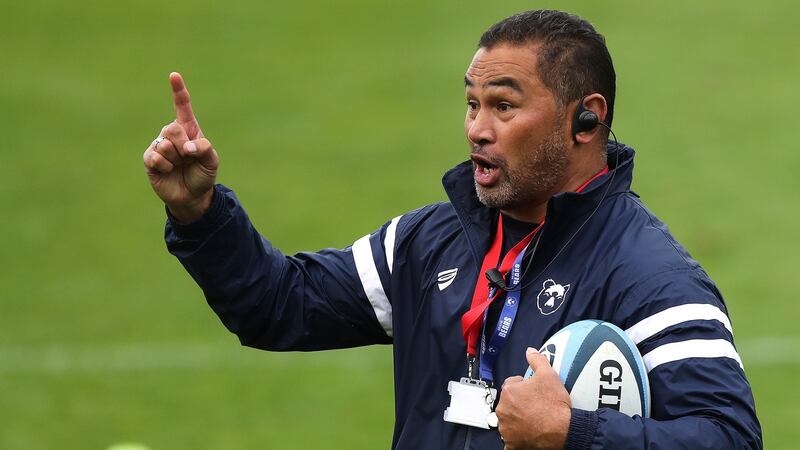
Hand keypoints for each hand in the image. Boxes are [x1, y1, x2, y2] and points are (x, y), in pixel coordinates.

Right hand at [143, 72, 218, 222]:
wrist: (192, 196)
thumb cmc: (203, 174)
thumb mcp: (211, 161)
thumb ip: (204, 148)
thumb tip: (187, 148)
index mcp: (189, 129)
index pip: (182, 107)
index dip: (178, 91)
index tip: (174, 75)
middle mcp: (172, 134)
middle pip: (173, 129)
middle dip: (183, 146)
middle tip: (188, 158)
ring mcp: (159, 145)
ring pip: (164, 144)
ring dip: (175, 158)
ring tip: (178, 165)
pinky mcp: (149, 159)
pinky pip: (155, 157)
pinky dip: (165, 166)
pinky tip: (168, 170)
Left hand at [496, 348, 571, 449]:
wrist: (563, 430)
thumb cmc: (555, 405)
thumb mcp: (549, 375)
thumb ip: (537, 360)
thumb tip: (530, 352)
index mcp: (509, 392)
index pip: (511, 384)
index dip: (523, 386)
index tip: (532, 391)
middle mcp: (503, 409)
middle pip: (509, 402)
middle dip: (519, 402)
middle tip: (535, 404)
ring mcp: (506, 427)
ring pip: (509, 419)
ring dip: (517, 418)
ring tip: (534, 418)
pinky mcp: (511, 442)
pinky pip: (510, 439)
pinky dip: (516, 436)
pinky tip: (526, 433)